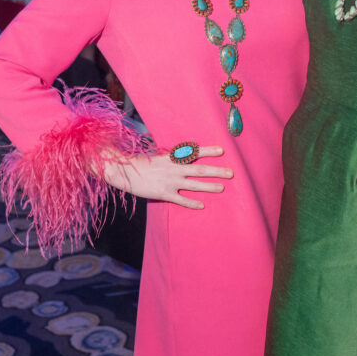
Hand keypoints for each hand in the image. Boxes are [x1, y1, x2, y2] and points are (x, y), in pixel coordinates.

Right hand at [104, 145, 231, 208]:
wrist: (125, 172)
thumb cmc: (143, 164)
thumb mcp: (160, 157)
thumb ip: (174, 158)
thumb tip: (187, 156)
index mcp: (173, 158)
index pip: (194, 153)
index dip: (209, 151)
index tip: (222, 150)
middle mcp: (174, 169)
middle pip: (200, 170)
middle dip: (217, 171)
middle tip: (231, 173)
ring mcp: (170, 181)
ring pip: (194, 185)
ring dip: (209, 186)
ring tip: (222, 188)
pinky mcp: (164, 193)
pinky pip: (181, 199)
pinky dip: (192, 202)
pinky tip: (202, 205)